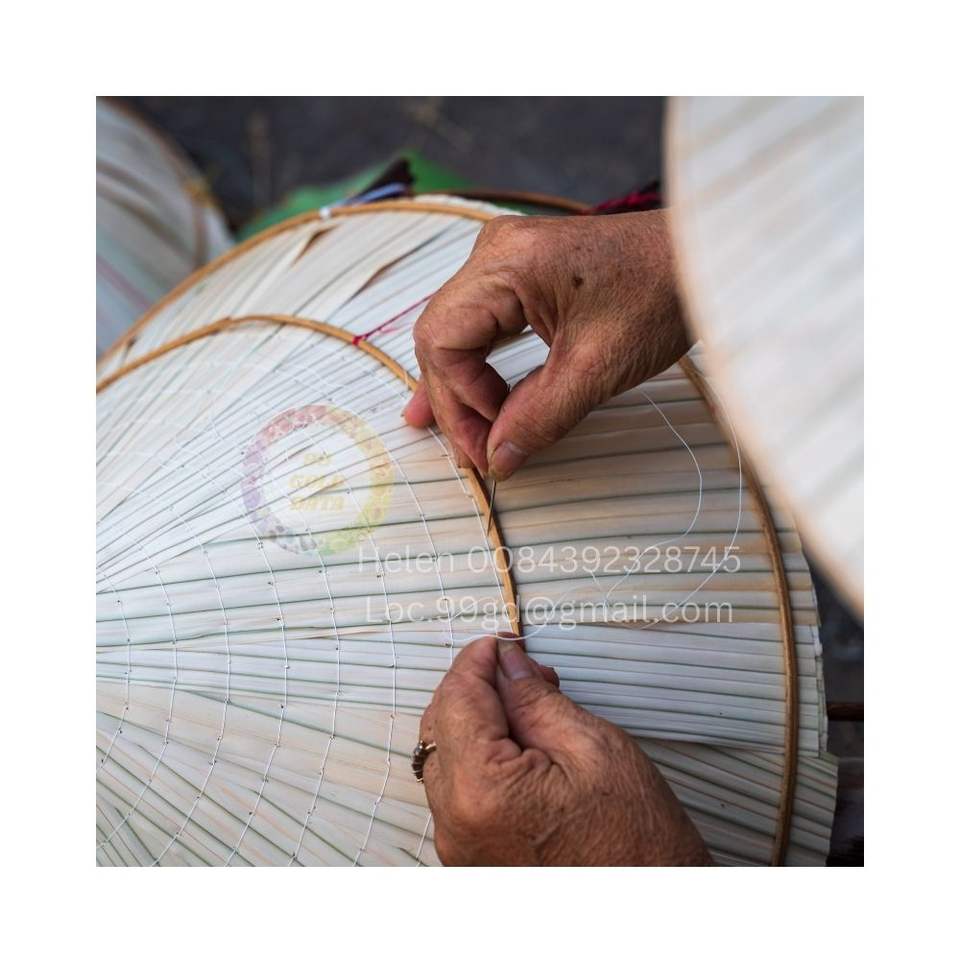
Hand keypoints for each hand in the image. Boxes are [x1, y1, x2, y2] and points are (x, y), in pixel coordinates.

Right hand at [404, 211, 687, 477]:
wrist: (701, 259)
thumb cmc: (660, 295)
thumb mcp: (597, 369)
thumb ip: (540, 418)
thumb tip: (498, 459)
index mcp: (507, 264)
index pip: (443, 341)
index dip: (459, 401)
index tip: (490, 445)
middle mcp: (495, 251)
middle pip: (442, 337)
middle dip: (456, 401)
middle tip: (476, 455)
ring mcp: (506, 257)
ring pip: (457, 332)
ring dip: (460, 386)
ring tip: (453, 433)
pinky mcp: (521, 270)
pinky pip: (481, 322)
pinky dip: (477, 364)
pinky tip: (467, 395)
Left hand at [418, 636, 711, 865]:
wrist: (654, 900)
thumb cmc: (636, 843)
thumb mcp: (592, 746)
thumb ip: (536, 698)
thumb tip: (507, 665)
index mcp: (482, 791)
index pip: (457, 698)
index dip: (478, 659)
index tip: (499, 643)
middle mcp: (458, 823)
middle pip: (442, 724)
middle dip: (477, 686)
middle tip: (521, 669)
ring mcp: (461, 843)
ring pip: (447, 753)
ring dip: (479, 718)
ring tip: (531, 705)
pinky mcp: (473, 852)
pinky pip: (459, 785)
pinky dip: (481, 753)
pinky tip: (519, 740)